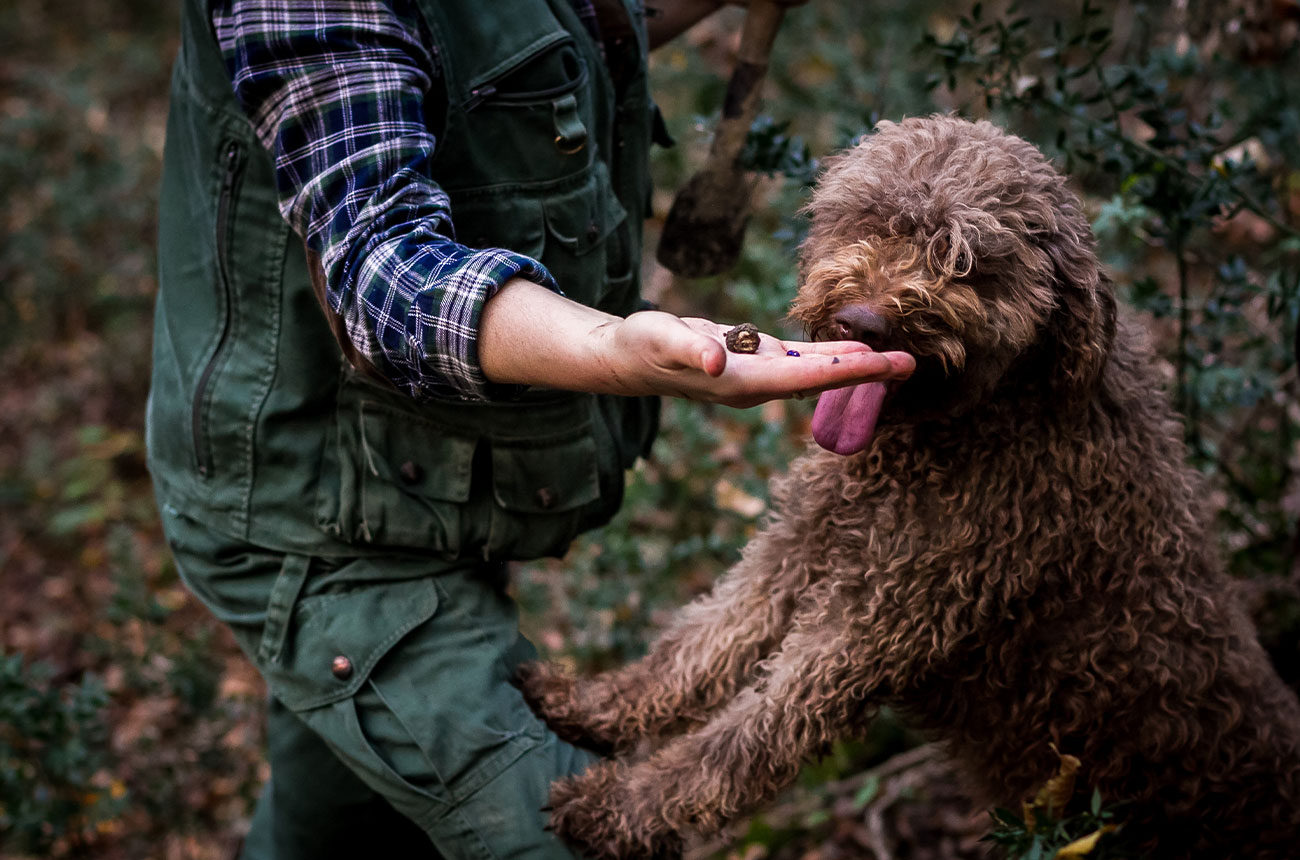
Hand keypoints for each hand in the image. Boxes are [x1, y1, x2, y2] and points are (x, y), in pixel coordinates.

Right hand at [591, 310, 912, 407]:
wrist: (629, 358)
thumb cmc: (643, 346)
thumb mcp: (662, 339)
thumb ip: (690, 348)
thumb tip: (716, 360)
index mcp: (742, 381)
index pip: (807, 377)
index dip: (848, 371)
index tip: (886, 365)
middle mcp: (757, 383)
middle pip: (822, 379)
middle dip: (865, 373)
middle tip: (912, 363)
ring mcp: (758, 374)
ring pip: (816, 371)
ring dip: (853, 365)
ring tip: (893, 359)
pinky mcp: (755, 360)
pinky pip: (801, 360)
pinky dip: (828, 355)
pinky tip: (851, 349)